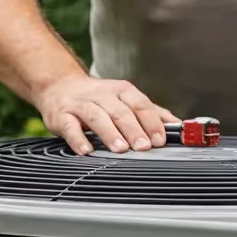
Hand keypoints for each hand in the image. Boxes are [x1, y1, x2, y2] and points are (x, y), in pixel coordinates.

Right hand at [37, 75, 179, 154]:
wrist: (59, 86)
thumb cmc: (96, 97)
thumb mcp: (124, 99)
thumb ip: (150, 112)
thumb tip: (177, 125)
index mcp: (121, 90)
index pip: (140, 104)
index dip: (151, 121)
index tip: (160, 139)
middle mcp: (101, 95)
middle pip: (120, 111)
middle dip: (134, 129)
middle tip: (143, 147)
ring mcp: (81, 104)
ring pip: (97, 117)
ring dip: (109, 133)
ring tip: (120, 149)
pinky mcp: (61, 116)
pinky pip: (70, 127)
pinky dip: (78, 139)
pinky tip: (86, 150)